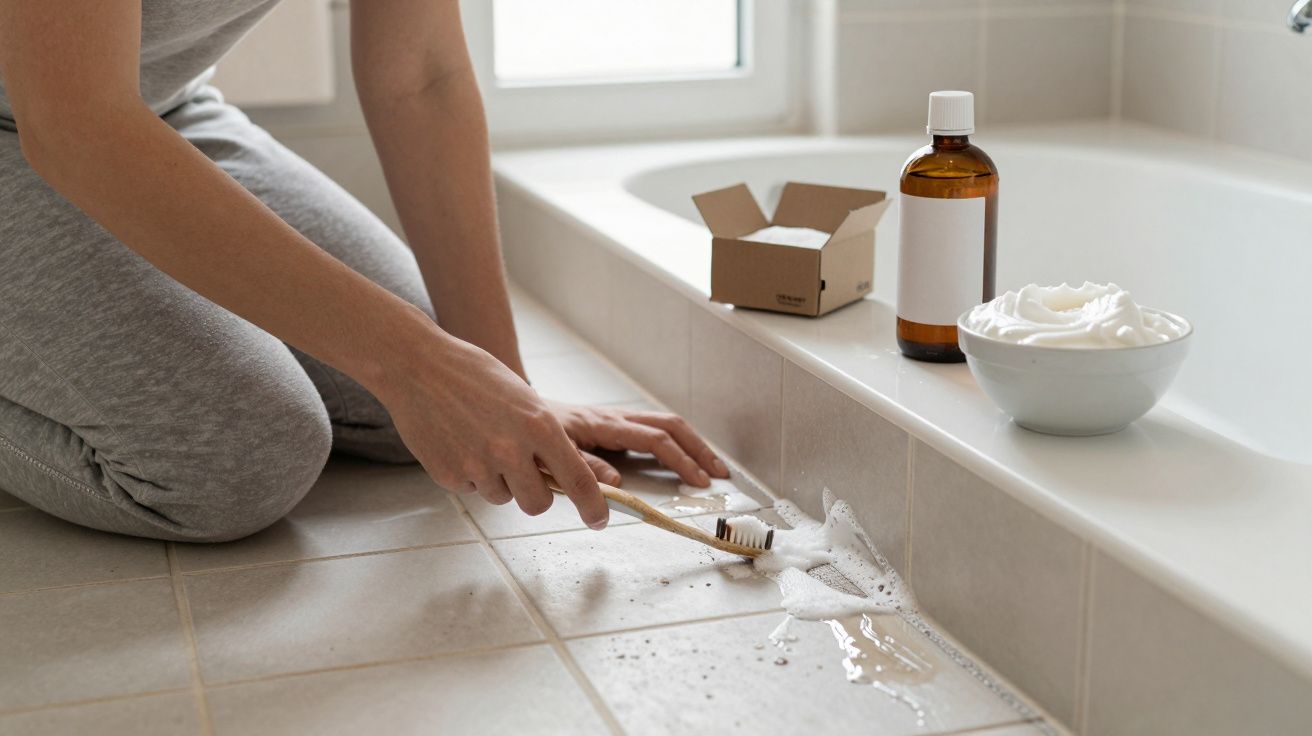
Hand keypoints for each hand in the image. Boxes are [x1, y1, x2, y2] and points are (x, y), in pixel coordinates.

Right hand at [369, 328, 608, 528]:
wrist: (418, 366)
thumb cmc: (476, 376)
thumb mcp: (525, 400)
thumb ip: (544, 438)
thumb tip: (561, 476)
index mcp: (540, 426)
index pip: (579, 480)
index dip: (593, 506)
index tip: (598, 520)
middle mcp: (512, 450)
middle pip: (538, 504)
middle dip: (535, 496)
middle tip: (525, 476)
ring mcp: (478, 466)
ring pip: (502, 498)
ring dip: (498, 481)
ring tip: (480, 442)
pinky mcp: (449, 475)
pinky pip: (471, 489)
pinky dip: (469, 474)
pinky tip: (457, 442)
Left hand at [546, 401, 729, 488]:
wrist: (519, 411)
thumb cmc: (534, 433)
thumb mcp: (553, 454)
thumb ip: (583, 468)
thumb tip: (616, 483)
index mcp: (605, 425)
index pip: (654, 440)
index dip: (680, 460)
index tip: (698, 481)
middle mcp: (617, 418)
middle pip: (671, 425)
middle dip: (698, 449)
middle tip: (719, 473)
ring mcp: (618, 420)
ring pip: (666, 424)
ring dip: (692, 444)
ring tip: (712, 467)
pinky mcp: (615, 427)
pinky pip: (654, 430)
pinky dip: (676, 443)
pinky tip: (685, 459)